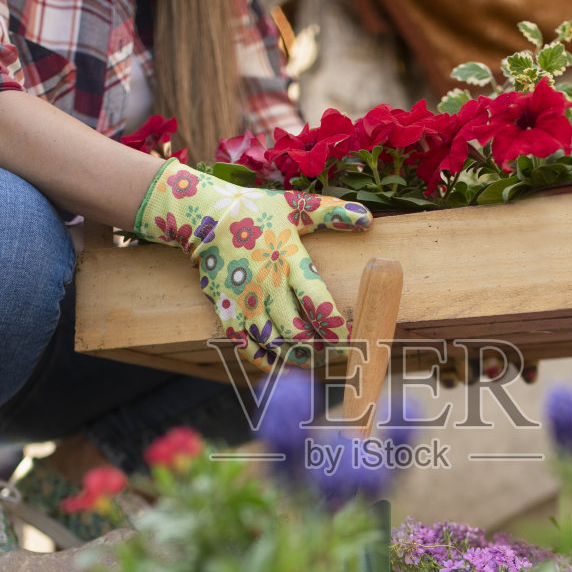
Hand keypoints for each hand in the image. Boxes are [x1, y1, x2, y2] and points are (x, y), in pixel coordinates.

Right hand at [132, 159, 371, 369]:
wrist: (205, 217)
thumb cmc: (256, 212)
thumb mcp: (295, 207)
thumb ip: (332, 214)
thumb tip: (367, 218)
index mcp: (289, 262)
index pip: (318, 305)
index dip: (337, 330)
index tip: (351, 341)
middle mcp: (267, 286)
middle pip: (298, 334)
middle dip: (321, 350)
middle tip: (335, 354)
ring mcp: (245, 302)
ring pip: (275, 345)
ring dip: (298, 358)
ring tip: (314, 359)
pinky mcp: (226, 311)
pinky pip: (247, 348)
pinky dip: (266, 362)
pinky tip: (281, 364)